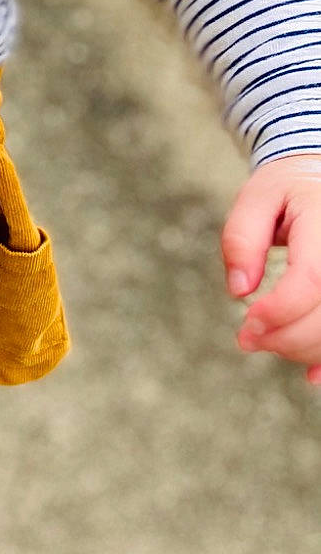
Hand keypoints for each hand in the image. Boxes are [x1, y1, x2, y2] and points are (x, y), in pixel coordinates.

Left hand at [222, 155, 320, 385]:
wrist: (319, 179)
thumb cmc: (286, 190)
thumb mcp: (256, 197)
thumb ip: (242, 238)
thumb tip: (239, 289)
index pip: (313, 279)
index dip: (280, 310)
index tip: (247, 323)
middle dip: (285, 338)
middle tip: (247, 339)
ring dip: (303, 350)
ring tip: (269, 341)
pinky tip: (312, 375)